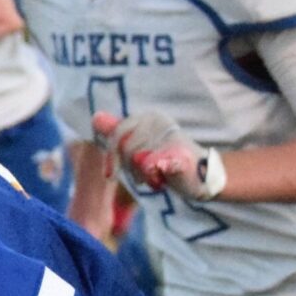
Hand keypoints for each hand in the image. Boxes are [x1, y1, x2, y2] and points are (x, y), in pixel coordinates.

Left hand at [93, 110, 226, 201]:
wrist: (200, 176)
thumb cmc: (164, 160)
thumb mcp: (138, 145)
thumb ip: (117, 132)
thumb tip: (96, 117)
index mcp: (147, 117)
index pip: (117, 133)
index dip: (111, 156)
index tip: (110, 175)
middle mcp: (158, 120)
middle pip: (125, 148)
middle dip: (129, 169)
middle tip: (144, 176)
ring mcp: (170, 135)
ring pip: (136, 159)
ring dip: (143, 176)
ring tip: (156, 178)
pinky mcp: (179, 153)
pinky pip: (153, 163)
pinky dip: (153, 173)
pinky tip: (160, 178)